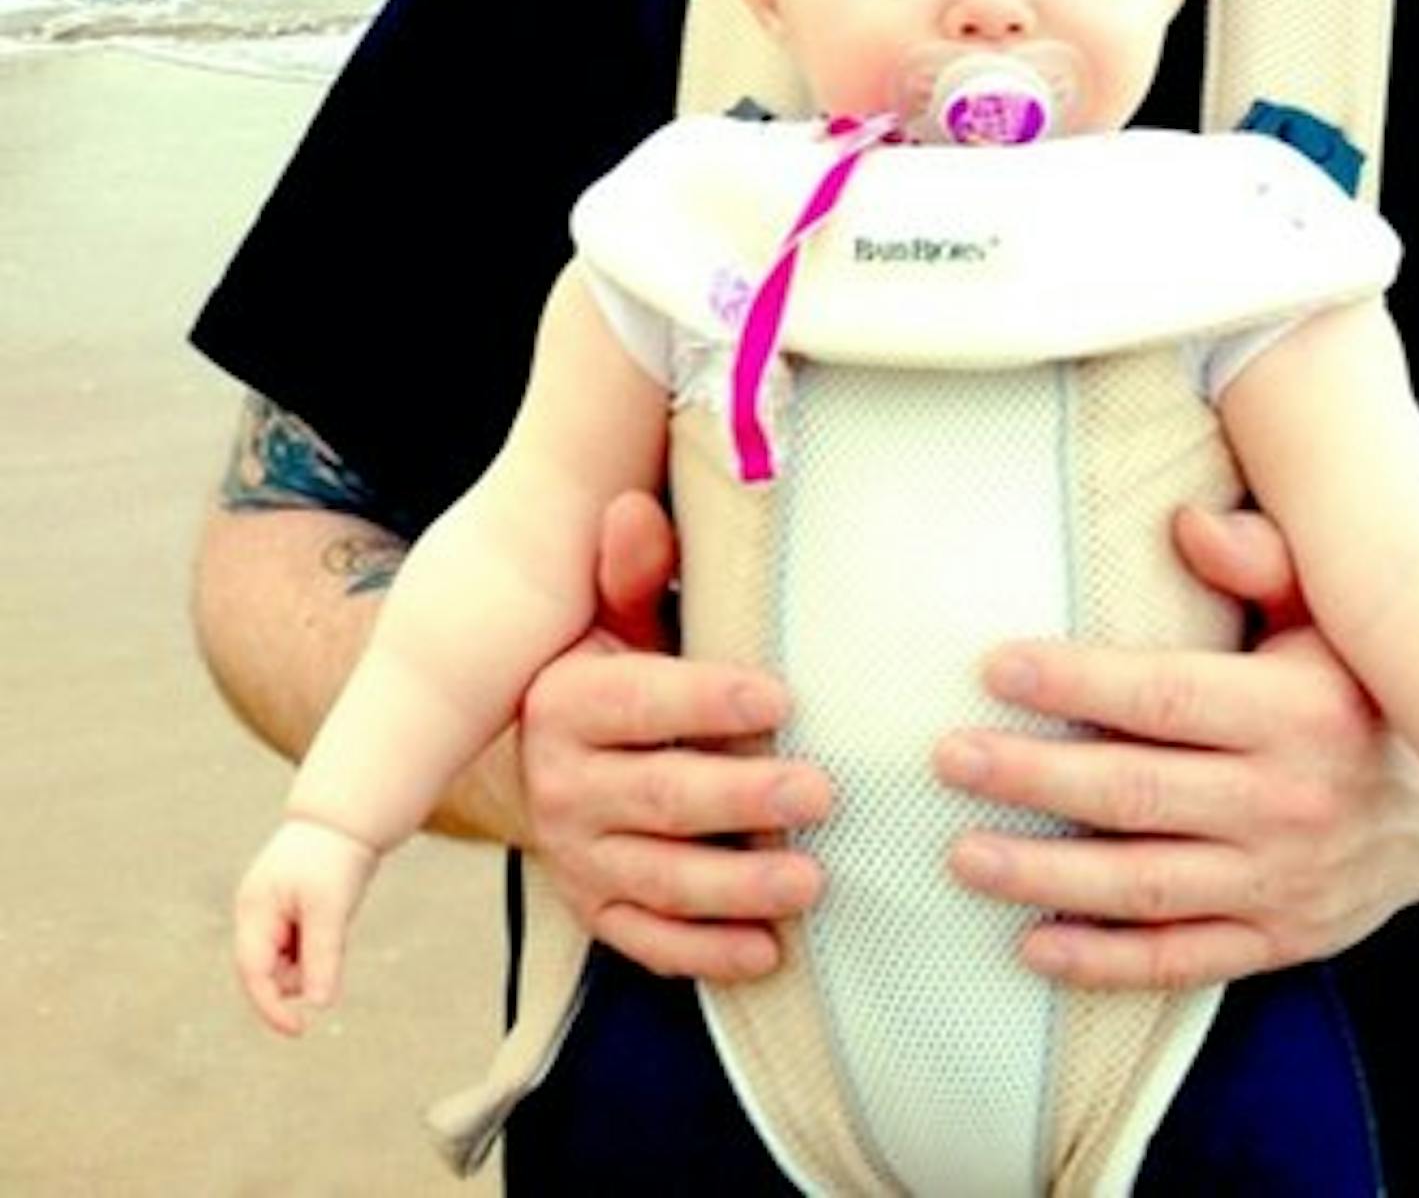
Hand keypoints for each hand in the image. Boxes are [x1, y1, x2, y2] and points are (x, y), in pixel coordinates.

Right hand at [233, 818, 380, 1034]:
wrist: (348, 818)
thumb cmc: (335, 856)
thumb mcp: (331, 907)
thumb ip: (323, 955)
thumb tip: (321, 1003)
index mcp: (254, 912)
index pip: (254, 974)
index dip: (272, 1008)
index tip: (300, 1030)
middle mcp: (257, 917)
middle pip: (271, 973)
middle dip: (302, 971)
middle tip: (332, 929)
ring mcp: (272, 916)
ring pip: (290, 963)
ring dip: (313, 956)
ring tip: (334, 911)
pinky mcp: (292, 916)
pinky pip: (304, 947)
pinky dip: (320, 944)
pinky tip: (334, 912)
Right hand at [516, 492, 832, 982]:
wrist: (552, 755)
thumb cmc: (620, 672)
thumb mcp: (620, 617)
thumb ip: (634, 575)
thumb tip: (631, 509)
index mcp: (566, 703)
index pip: (639, 703)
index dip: (707, 701)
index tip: (782, 699)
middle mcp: (559, 784)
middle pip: (657, 797)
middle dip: (741, 799)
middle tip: (822, 793)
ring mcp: (575, 856)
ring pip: (658, 879)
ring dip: (736, 886)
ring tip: (811, 881)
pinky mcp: (594, 910)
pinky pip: (646, 942)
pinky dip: (705, 953)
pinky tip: (767, 952)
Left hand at [930, 504, 1418, 990]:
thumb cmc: (1369, 688)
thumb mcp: (1335, 611)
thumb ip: (1263, 560)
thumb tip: (1184, 521)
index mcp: (1297, 713)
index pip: (1163, 697)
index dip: (1074, 683)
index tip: (995, 668)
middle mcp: (1289, 803)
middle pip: (1135, 794)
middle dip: (1032, 776)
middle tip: (948, 759)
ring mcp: (1284, 883)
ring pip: (1144, 886)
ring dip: (1045, 873)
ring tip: (964, 853)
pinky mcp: (1280, 941)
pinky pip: (1180, 960)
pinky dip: (1103, 961)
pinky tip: (1032, 941)